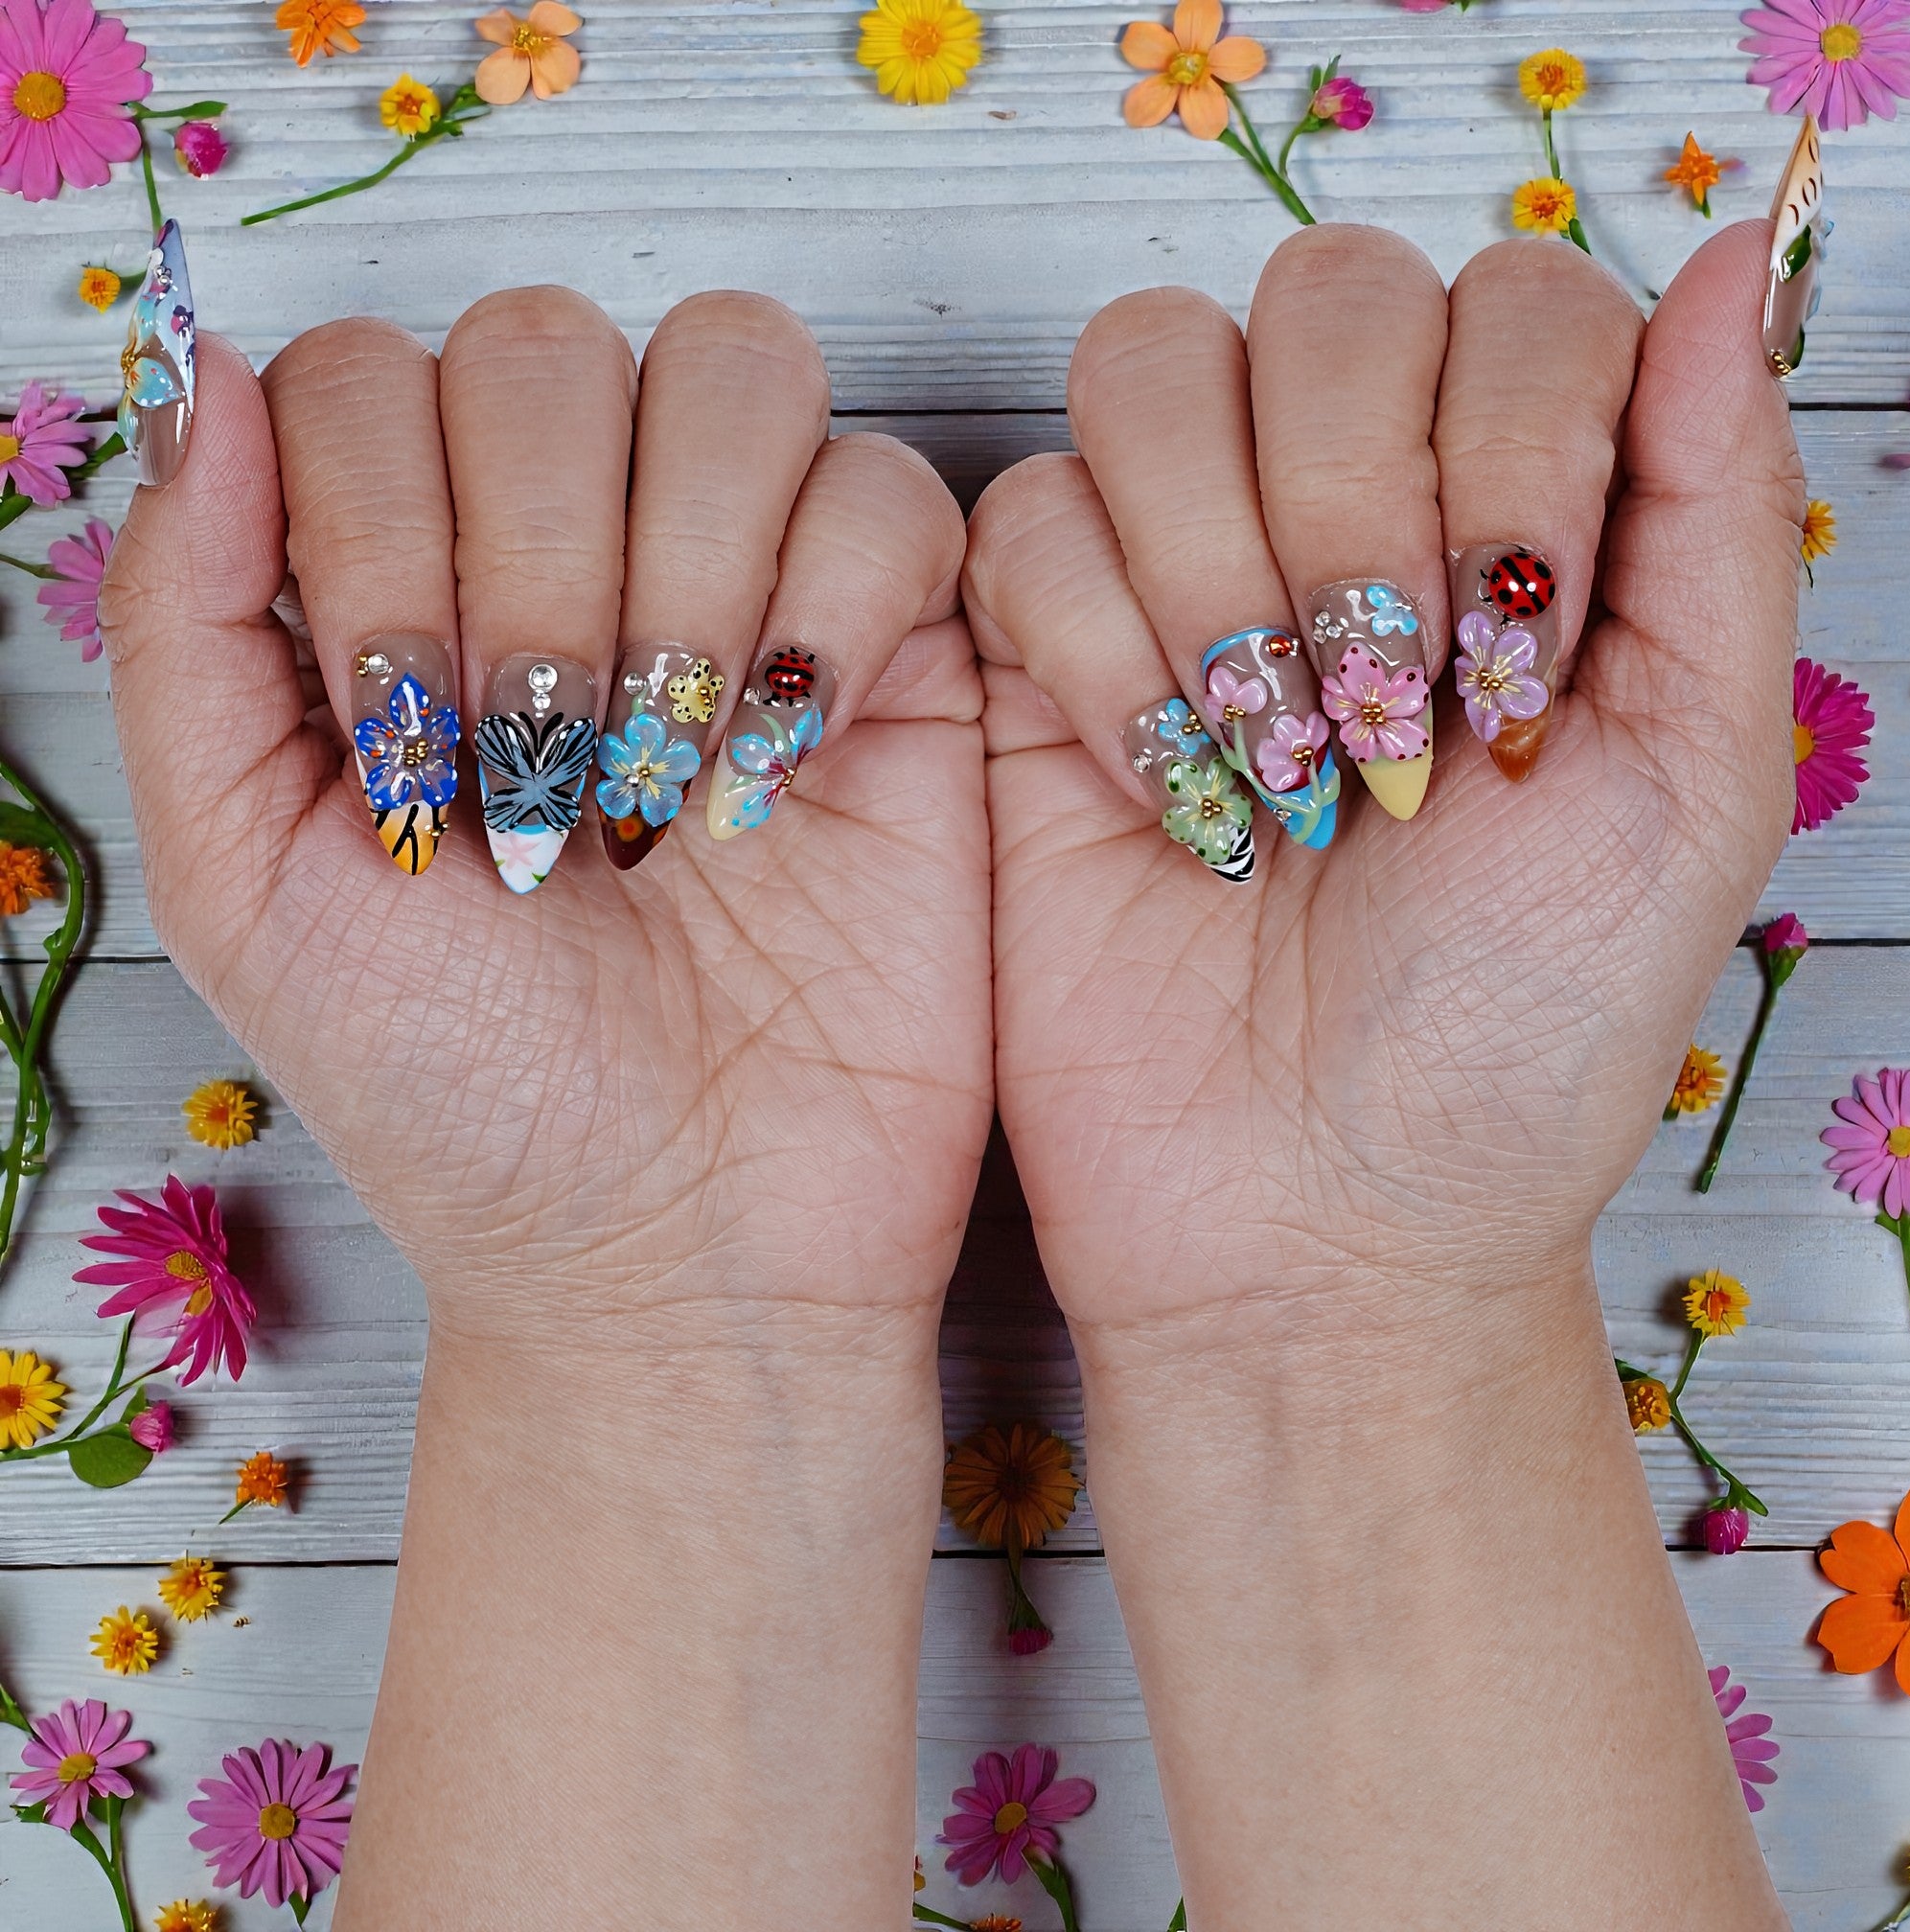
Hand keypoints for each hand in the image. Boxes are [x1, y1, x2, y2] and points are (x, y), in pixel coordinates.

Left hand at [103, 286, 987, 1926]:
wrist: (680, 1247)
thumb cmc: (464, 1096)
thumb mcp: (244, 881)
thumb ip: (185, 624)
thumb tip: (213, 374)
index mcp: (414, 594)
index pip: (370, 377)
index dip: (372, 527)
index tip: (406, 746)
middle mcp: (583, 563)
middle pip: (548, 342)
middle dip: (524, 558)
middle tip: (540, 774)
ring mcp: (754, 596)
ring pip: (734, 368)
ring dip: (681, 563)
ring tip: (673, 772)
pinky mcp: (907, 659)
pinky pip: (891, 495)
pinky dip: (834, 601)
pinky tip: (791, 754)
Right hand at [968, 222, 1797, 1331]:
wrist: (1316, 1216)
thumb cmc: (1517, 1034)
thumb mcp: (1692, 779)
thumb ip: (1717, 510)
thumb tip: (1734, 259)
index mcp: (1518, 519)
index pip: (1513, 302)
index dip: (1514, 447)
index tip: (1516, 667)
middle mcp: (1344, 512)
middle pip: (1324, 297)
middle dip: (1358, 507)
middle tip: (1385, 719)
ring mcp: (1175, 572)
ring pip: (1149, 370)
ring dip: (1222, 566)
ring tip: (1277, 764)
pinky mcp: (1031, 656)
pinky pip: (1026, 521)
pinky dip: (1098, 649)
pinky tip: (1169, 792)